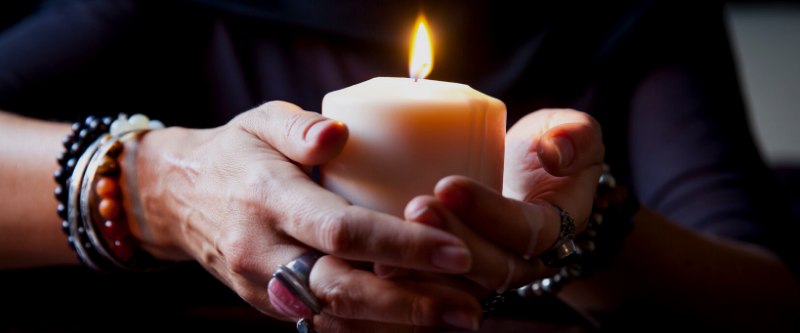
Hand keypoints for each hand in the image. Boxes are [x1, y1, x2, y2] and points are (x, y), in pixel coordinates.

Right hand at [123, 102, 483, 331]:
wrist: (177, 198)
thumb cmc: (234, 153)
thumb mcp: (260, 122)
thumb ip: (299, 127)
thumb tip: (339, 133)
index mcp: (268, 199)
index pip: (341, 231)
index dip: (400, 245)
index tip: (454, 250)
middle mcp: (263, 251)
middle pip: (342, 287)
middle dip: (410, 303)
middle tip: (468, 307)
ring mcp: (262, 285)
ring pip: (334, 316)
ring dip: (396, 324)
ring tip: (455, 321)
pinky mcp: (267, 304)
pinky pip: (322, 322)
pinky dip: (369, 328)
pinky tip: (413, 324)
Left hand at [376, 109, 603, 293]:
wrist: (530, 176)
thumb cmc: (550, 149)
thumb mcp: (575, 133)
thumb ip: (576, 135)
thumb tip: (554, 151)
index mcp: (553, 229)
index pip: (525, 232)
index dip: (488, 212)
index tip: (448, 184)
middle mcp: (522, 260)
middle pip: (489, 266)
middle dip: (450, 238)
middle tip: (416, 206)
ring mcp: (487, 271)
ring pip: (458, 284)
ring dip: (423, 261)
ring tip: (387, 231)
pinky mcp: (457, 272)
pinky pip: (434, 284)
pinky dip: (406, 273)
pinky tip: (373, 255)